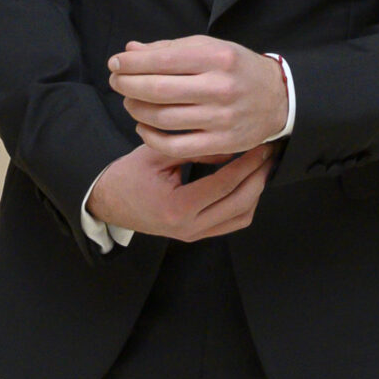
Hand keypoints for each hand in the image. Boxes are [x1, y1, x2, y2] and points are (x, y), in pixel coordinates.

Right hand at [85, 140, 275, 240]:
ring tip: (261, 167)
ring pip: (241, 217)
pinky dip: (244, 204)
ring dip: (256, 192)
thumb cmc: (128, 176)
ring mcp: (194, 234)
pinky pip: (231, 223)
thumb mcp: (158, 155)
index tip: (260, 145)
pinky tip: (247, 183)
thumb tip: (232, 143)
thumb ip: (195, 151)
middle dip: (259, 176)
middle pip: (241, 203)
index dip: (247, 163)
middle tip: (268, 154)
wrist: (109, 202)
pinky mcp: (196, 235)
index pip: (225, 184)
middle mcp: (189, 227)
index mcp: (178, 207)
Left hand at [108, 36, 288, 162]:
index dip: (132, 63)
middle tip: (116, 82)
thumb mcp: (210, 48)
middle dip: (128, 85)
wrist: (279, 98)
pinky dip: (151, 138)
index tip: (115, 64)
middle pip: (158, 90)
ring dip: (136, 109)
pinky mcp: (222, 143)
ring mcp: (222, 118)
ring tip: (130, 101)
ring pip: (163, 118)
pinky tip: (143, 127)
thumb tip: (130, 52)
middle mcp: (220, 87)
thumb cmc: (237, 69)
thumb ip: (170, 49)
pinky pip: (176, 146)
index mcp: (217, 57)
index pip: (162, 60)